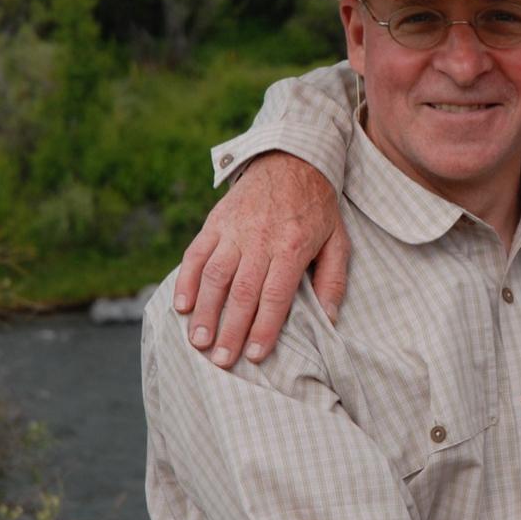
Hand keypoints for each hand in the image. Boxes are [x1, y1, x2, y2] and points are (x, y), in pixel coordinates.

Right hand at [175, 152, 349, 367]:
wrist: (293, 159)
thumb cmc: (317, 207)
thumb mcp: (338, 240)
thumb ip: (333, 279)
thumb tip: (330, 319)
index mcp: (292, 247)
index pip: (275, 295)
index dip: (264, 328)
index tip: (255, 355)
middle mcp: (260, 239)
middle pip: (242, 291)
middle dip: (230, 329)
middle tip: (222, 360)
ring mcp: (235, 229)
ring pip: (215, 275)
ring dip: (205, 311)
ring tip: (198, 341)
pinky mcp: (216, 221)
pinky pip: (196, 253)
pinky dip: (186, 280)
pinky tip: (182, 306)